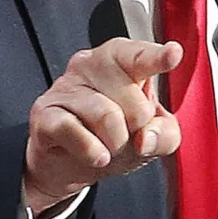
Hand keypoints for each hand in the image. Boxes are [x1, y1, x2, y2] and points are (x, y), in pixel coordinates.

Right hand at [23, 38, 183, 212]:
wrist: (68, 164)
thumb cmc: (112, 138)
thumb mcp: (151, 137)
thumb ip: (165, 135)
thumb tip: (146, 138)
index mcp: (121, 61)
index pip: (139, 56)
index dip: (157, 57)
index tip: (173, 54)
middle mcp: (90, 66)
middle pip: (135, 101)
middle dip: (137, 129)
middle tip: (126, 133)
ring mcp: (64, 87)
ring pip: (107, 117)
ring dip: (116, 144)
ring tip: (109, 147)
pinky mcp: (44, 113)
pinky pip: (75, 131)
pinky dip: (92, 151)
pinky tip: (96, 154)